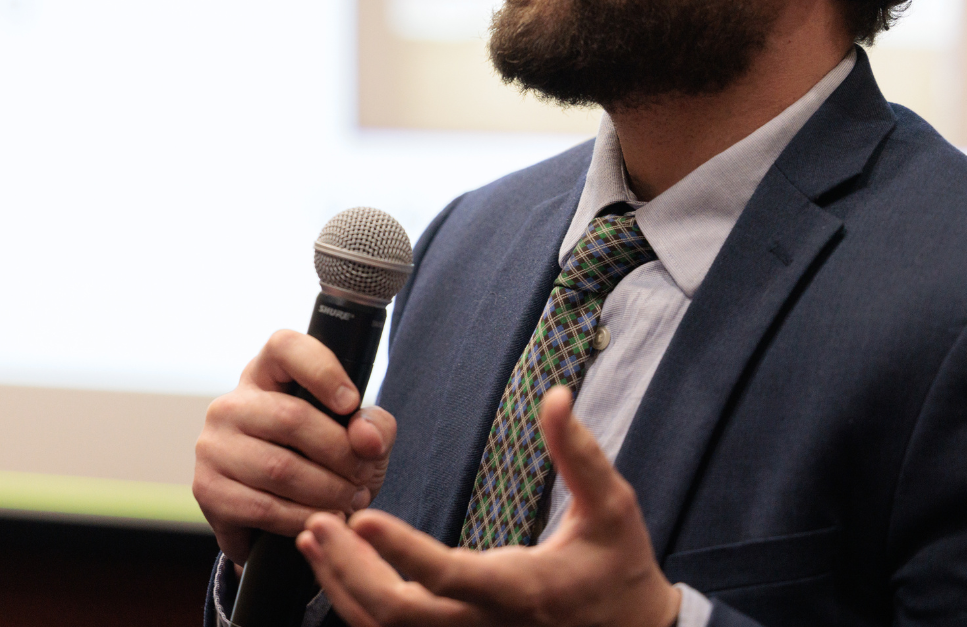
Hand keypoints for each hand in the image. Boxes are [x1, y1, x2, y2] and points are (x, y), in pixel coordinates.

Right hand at [193, 329, 396, 564]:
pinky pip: (262, 506)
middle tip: (366, 474)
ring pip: (279, 467)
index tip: (352, 402)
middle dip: (340, 451)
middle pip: (291, 417)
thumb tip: (365, 438)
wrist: (286, 510)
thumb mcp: (361, 433)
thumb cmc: (326, 454)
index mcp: (267, 371)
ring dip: (326, 490)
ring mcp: (213, 445)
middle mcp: (231, 403)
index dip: (322, 371)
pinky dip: (301, 517)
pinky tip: (324, 518)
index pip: (286, 347)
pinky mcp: (207, 490)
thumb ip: (375, 425)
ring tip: (353, 500)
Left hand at [297, 386, 679, 626]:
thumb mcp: (612, 506)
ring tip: (313, 538)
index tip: (362, 516)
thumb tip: (556, 395)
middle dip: (349, 571)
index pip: (449, 575)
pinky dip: (359, 605)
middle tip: (316, 522)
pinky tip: (340, 568)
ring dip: (343, 587)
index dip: (402, 550)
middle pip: (398, 615)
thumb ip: (580, 452)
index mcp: (518, 589)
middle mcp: (484, 625)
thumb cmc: (620, 568)